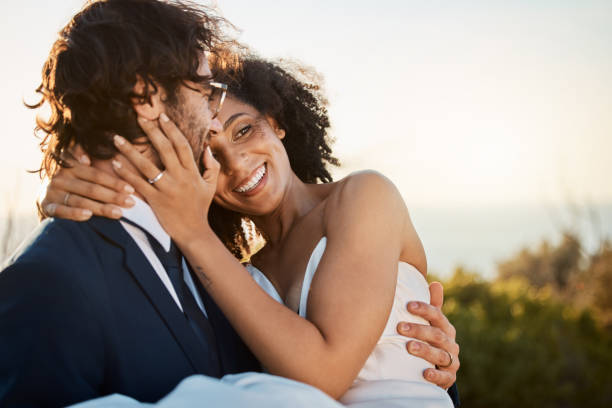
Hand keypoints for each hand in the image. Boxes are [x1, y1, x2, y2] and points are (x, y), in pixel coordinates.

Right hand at [39, 145, 135, 220]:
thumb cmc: (72, 181)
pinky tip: (88, 216)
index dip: (114, 182)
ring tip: (119, 213)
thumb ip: (91, 157)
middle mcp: (61, 177)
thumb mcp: (79, 167)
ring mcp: (52, 192)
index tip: (131, 189)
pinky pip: (62, 210)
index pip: (96, 175)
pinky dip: (74, 213)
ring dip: (100, 207)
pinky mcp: (47, 206)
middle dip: (113, 196)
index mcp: (71, 166)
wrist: (45, 197)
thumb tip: (104, 148)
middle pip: (91, 188)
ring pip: (80, 200)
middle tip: (131, 203)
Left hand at [111, 113, 219, 243]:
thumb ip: (211, 167)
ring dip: (130, 151)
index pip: (182, 145)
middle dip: (151, 132)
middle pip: (165, 149)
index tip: (161, 116)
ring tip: (117, 138)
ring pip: (147, 166)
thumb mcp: (211, 187)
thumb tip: (207, 150)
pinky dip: (125, 173)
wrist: (193, 232)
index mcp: (192, 172)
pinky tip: (114, 163)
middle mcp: (180, 178)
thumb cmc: (200, 208)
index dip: (172, 129)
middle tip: (139, 118)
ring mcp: (167, 190)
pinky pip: (138, 184)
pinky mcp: (155, 201)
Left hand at [396, 281, 459, 388]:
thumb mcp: (431, 325)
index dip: (424, 309)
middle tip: (400, 327)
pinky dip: (435, 375)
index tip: (408, 305)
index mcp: (446, 328)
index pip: (437, 315)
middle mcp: (450, 343)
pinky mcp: (449, 378)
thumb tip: (436, 283)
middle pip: (436, 334)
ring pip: (440, 354)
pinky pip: (444, 378)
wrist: (439, 371)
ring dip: (424, 350)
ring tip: (408, 347)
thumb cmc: (430, 341)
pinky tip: (424, 372)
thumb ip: (432, 306)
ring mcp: (451, 361)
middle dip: (418, 329)